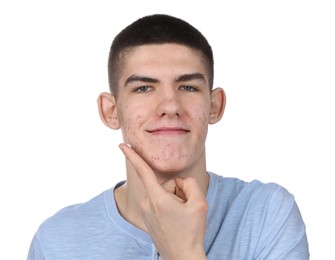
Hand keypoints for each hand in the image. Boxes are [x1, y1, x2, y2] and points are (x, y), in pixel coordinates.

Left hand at [119, 143, 207, 259]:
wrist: (182, 257)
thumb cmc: (191, 232)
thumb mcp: (200, 204)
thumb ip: (190, 184)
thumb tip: (179, 182)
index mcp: (157, 199)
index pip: (143, 171)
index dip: (133, 156)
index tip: (122, 145)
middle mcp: (147, 203)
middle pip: (166, 184)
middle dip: (178, 192)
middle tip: (185, 210)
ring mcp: (146, 211)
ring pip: (163, 193)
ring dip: (174, 200)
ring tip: (180, 216)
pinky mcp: (147, 216)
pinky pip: (160, 201)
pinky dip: (168, 205)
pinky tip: (175, 218)